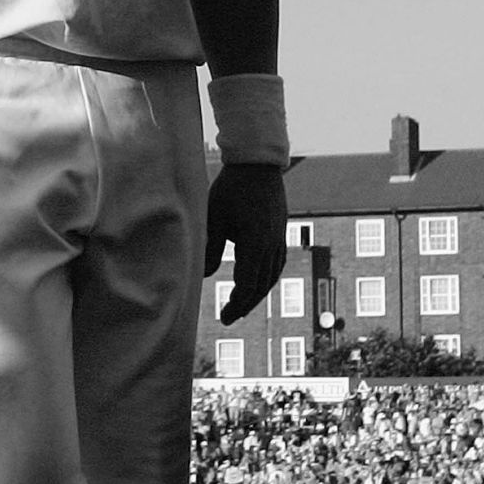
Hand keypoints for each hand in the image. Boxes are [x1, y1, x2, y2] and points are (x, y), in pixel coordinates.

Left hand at [205, 164, 286, 323]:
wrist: (257, 166)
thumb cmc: (231, 190)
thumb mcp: (214, 218)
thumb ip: (209, 249)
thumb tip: (202, 277)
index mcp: (255, 244)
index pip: (247, 285)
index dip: (236, 304)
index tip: (224, 317)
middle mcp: (272, 246)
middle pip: (261, 286)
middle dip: (245, 304)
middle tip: (230, 318)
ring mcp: (279, 240)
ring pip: (272, 277)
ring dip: (257, 294)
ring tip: (243, 305)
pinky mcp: (280, 233)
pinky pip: (277, 264)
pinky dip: (267, 279)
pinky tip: (258, 282)